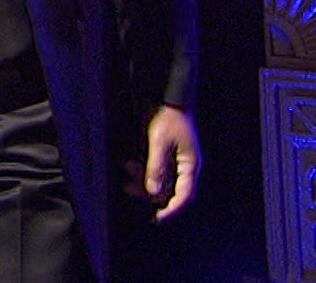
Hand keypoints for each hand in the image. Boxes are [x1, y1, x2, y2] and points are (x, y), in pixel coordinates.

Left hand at [126, 104, 200, 221]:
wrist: (166, 97)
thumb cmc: (168, 117)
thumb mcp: (159, 141)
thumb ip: (156, 166)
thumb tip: (154, 191)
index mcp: (190, 166)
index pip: (184, 196)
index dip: (172, 209)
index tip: (158, 218)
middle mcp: (183, 167)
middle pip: (167, 191)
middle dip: (146, 190)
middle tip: (126, 185)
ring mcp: (173, 161)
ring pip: (157, 181)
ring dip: (140, 178)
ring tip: (126, 164)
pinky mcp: (163, 154)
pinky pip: (153, 170)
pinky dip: (140, 169)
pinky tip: (128, 161)